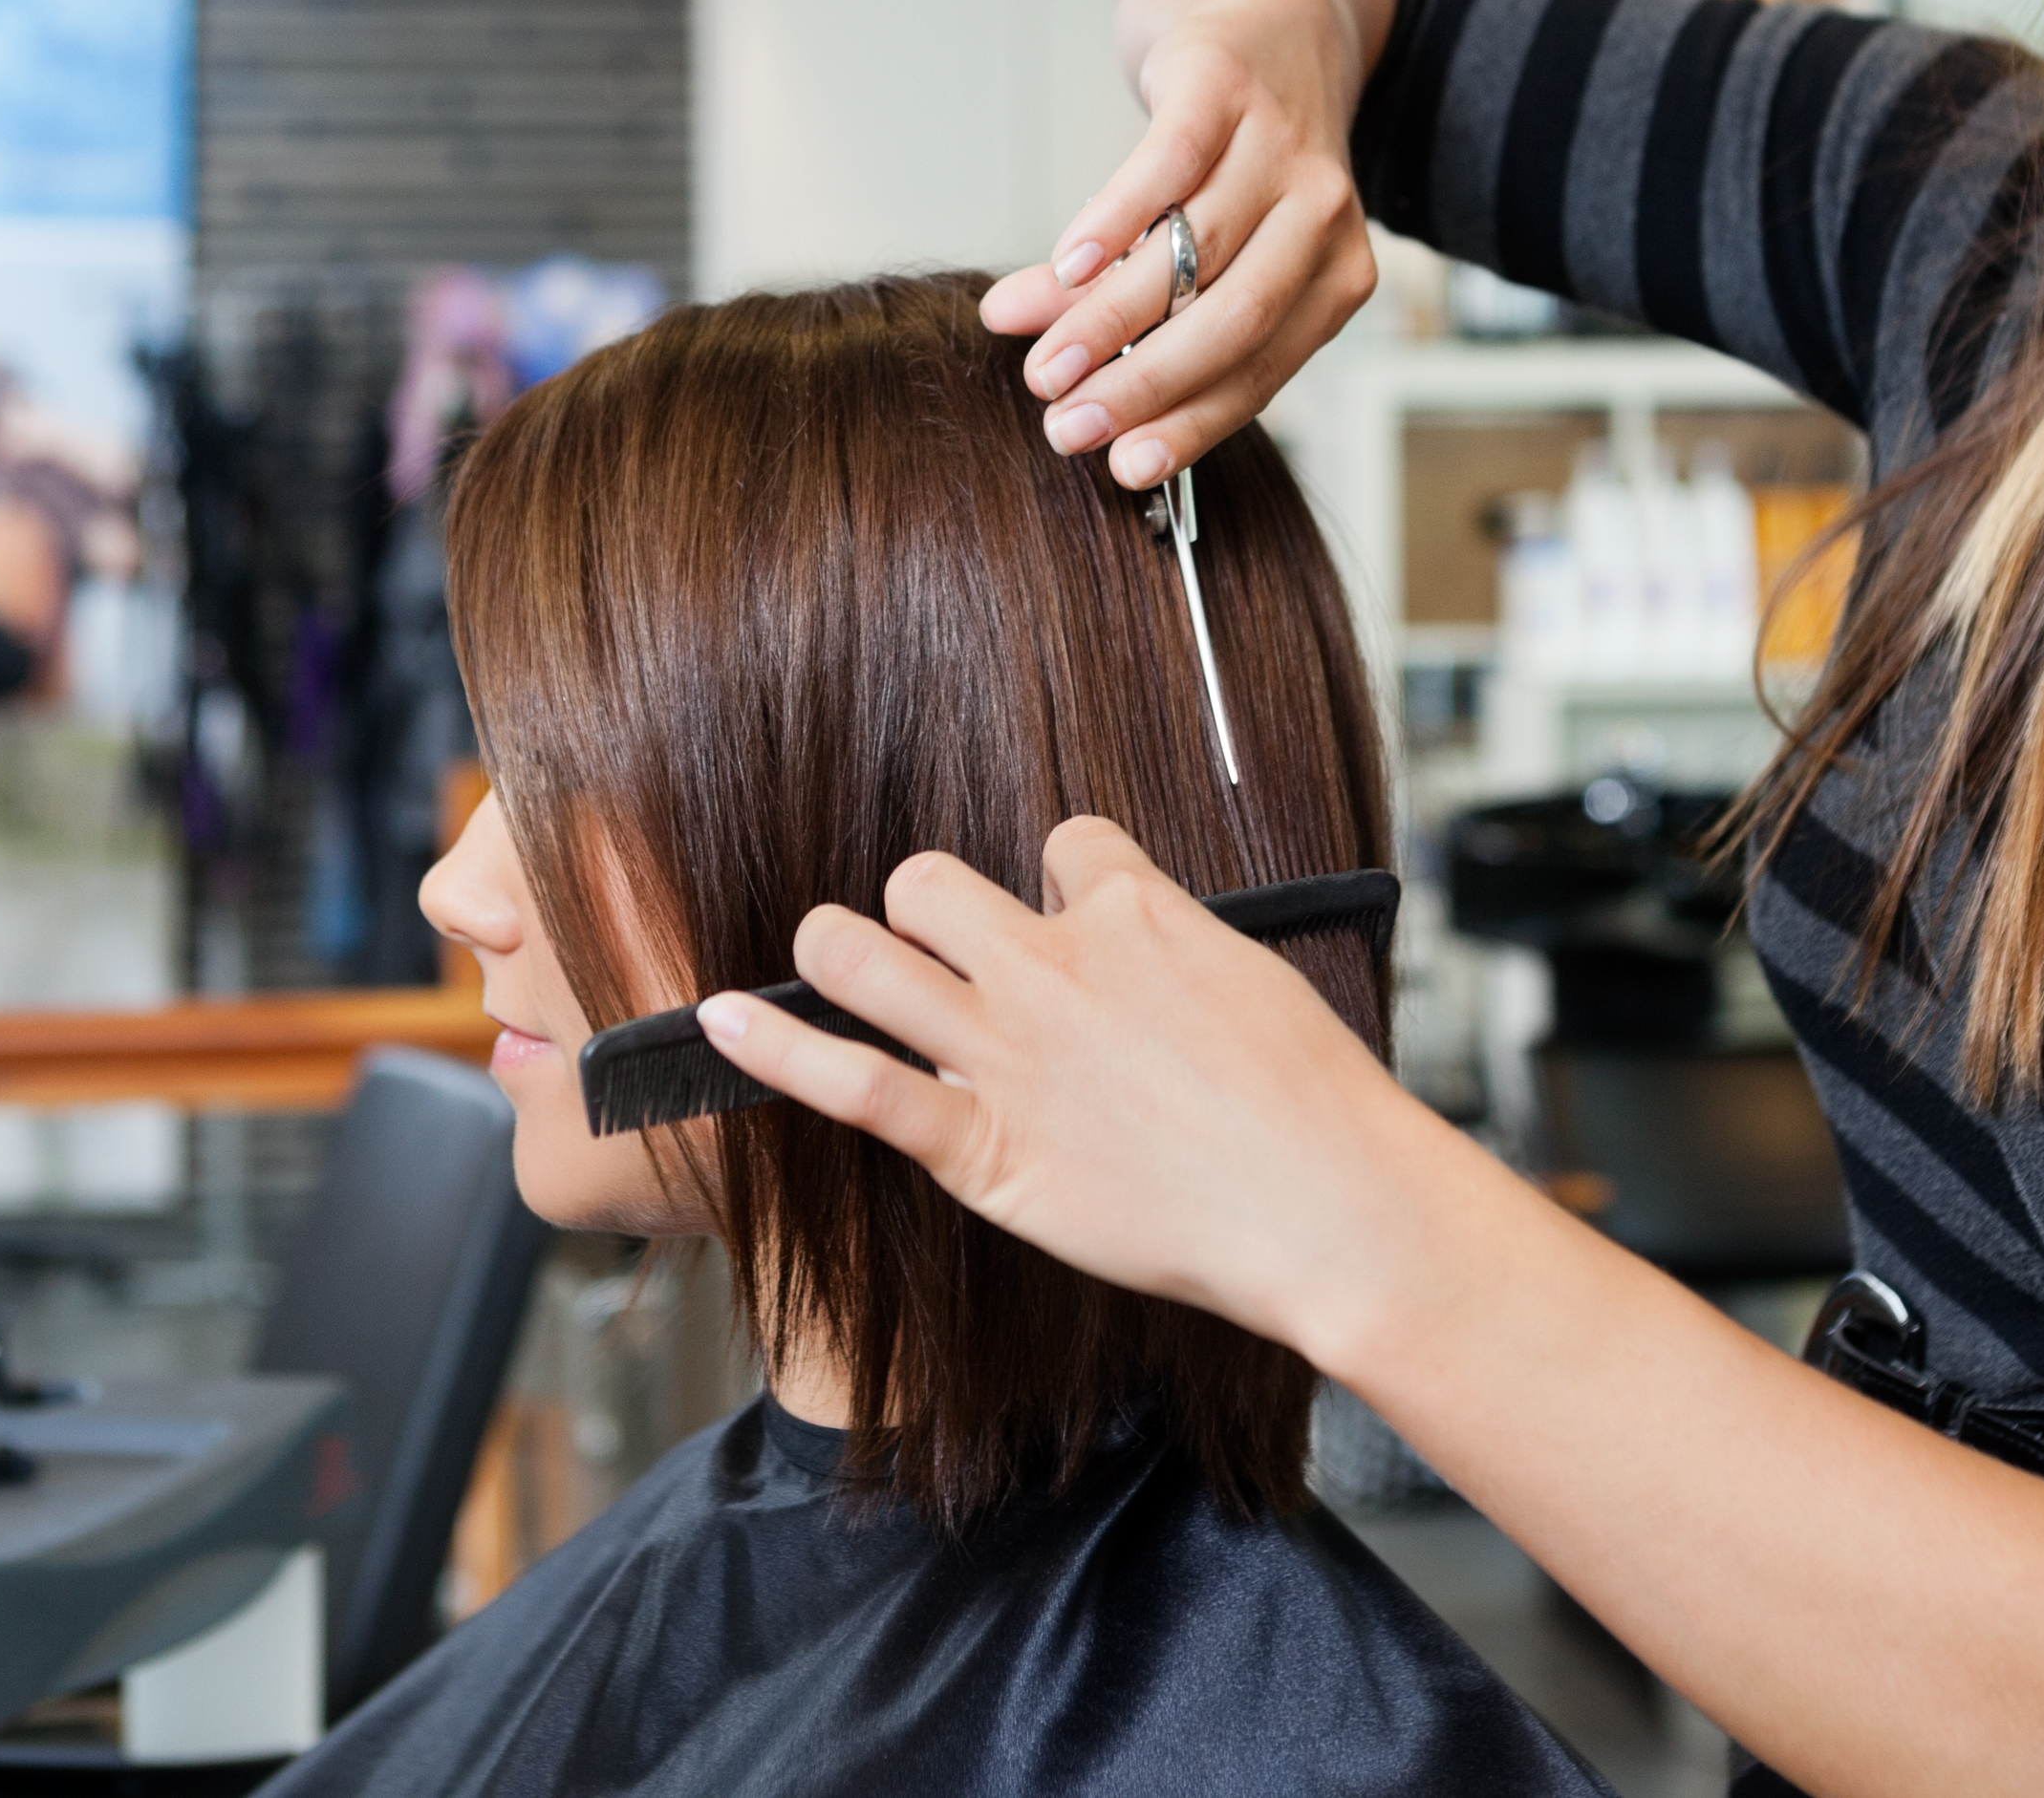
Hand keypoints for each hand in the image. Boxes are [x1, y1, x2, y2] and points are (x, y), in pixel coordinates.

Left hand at [695, 817, 1454, 1360]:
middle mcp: (1055, 962)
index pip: (1061, 843)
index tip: (1067, 924)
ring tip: (827, 958)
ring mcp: (1007, 1048)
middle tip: (935, 951)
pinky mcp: (981, 1142)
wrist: (1325, 1201)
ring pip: (867, 950)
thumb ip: (1176, 946)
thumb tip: (1138, 933)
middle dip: (922, 905)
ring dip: (835, 948)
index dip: (1057, 883)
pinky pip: (852, 1080)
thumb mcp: (1256, 978)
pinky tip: (718, 1025)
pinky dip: (773, 1048)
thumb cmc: (1315, 1104)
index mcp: (1134, 910)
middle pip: (932, 880)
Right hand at [982, 0, 1393, 489]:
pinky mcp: (1225, 88)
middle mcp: (1322, 215)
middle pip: (1232, 321)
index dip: (1189, 423)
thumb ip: (1126, 304)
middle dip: (1143, 384)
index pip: (1260, 369)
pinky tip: (1064, 264)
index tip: (1120, 467)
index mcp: (1334, 276)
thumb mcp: (1206, 245)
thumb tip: (1023, 345)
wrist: (1274, 18)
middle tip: (1064, 423)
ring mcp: (1279, 148)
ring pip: (1192, 254)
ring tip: (1039, 359)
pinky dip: (1114, 220)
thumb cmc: (1238, 162)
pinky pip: (1170, 167)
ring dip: (1107, 317)